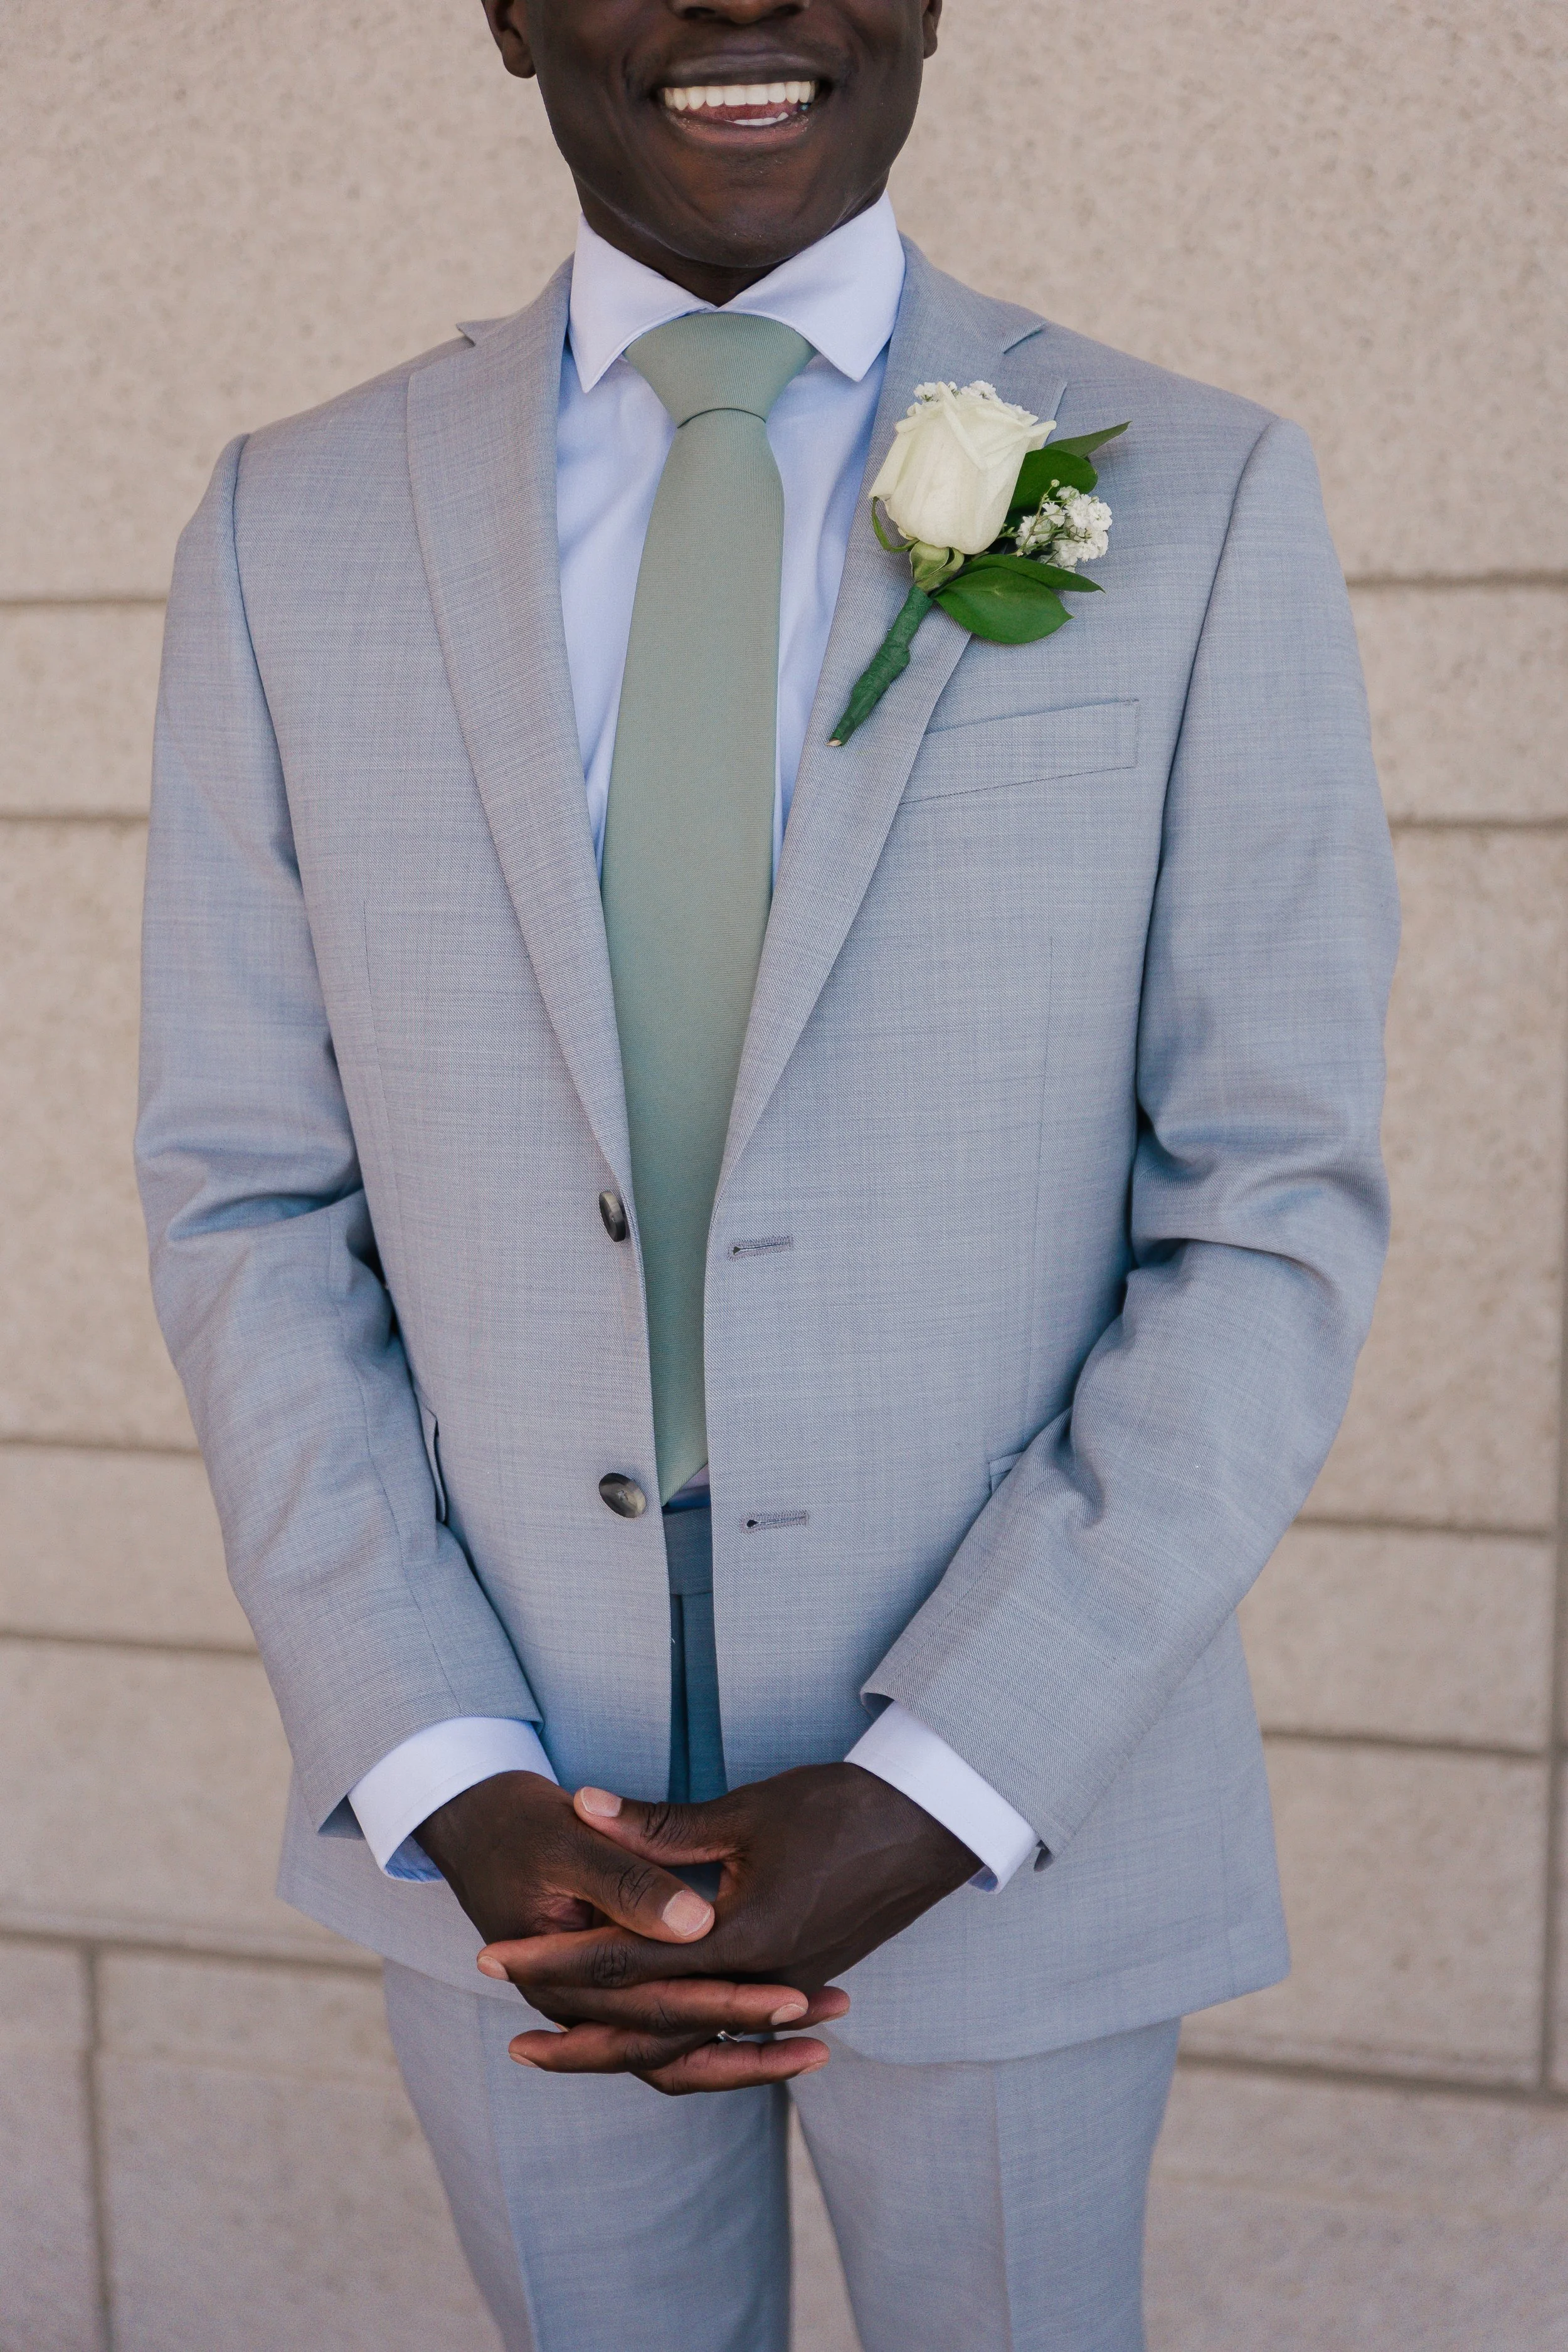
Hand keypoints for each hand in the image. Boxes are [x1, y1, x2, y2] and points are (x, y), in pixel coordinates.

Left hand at [478, 1764, 976, 2091]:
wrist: (934, 1823)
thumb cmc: (845, 1806)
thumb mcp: (748, 1810)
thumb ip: (663, 1825)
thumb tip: (586, 1806)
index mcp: (742, 1938)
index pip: (626, 1958)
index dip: (556, 1957)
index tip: (495, 1957)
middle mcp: (761, 1980)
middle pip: (652, 2026)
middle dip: (580, 2033)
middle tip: (516, 2043)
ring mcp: (785, 1989)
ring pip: (693, 2039)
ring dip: (630, 2043)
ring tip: (573, 2049)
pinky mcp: (801, 1983)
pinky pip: (730, 2030)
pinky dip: (687, 2037)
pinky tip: (660, 2032)